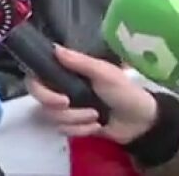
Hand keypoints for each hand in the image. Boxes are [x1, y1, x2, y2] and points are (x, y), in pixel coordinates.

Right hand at [26, 46, 158, 144]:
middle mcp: (61, 88)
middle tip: (69, 105)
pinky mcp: (72, 125)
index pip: (37, 77)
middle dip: (56, 107)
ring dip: (76, 119)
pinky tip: (97, 126)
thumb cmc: (124, 91)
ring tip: (96, 118)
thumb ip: (79, 62)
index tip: (58, 97)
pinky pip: (64, 130)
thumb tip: (54, 48)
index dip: (40, 89)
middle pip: (40, 99)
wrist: (141, 122)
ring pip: (52, 117)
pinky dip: (81, 130)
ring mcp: (66, 108)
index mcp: (67, 72)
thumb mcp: (105, 73)